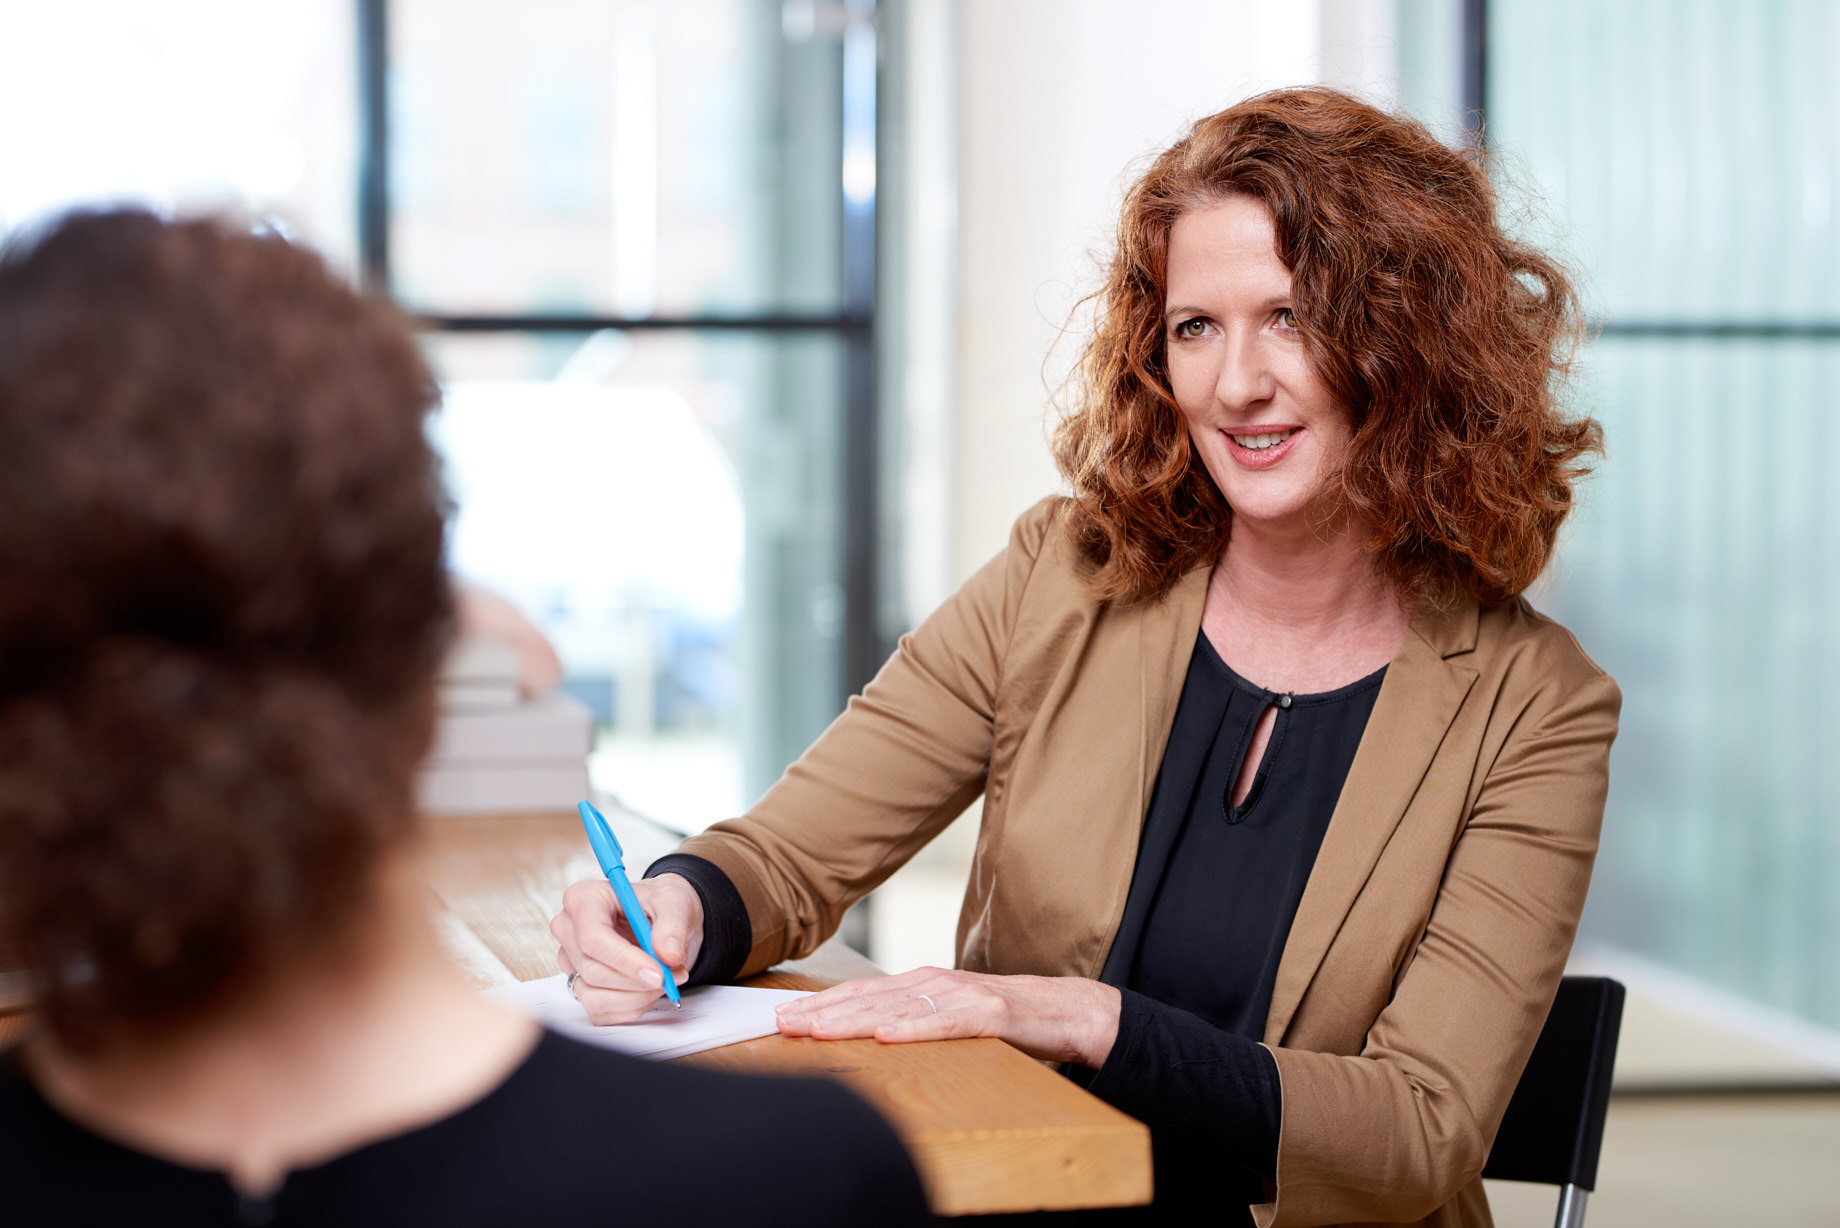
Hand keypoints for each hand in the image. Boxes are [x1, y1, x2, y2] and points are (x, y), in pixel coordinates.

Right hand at [549, 874, 703, 1023]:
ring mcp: (571, 961)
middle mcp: (569, 930)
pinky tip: (649, 991)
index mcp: (583, 899)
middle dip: (636, 981)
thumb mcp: (675, 901)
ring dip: (635, 997)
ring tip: (665, 981)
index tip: (658, 973)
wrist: (663, 918)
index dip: (625, 961)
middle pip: (592, 970)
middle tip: (671, 977)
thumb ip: (673, 926)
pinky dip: (630, 1008)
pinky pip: (599, 1011)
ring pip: (592, 996)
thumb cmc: (660, 903)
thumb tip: (668, 955)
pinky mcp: (580, 984)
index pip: (593, 939)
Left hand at [773, 966, 1121, 1068]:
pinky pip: (946, 1023)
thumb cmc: (1001, 1017)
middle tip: (782, 1023)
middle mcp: (935, 983)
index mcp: (920, 984)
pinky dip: (914, 1028)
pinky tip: (887, 1034)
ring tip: (818, 1029)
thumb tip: (861, 1034)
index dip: (820, 1005)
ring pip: (898, 1008)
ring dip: (854, 1019)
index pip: (860, 995)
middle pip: (869, 999)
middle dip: (822, 1011)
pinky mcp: (990, 1012)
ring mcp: (962, 995)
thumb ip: (908, 1020)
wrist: (1065, 1011)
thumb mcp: (946, 1016)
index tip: (780, 1016)